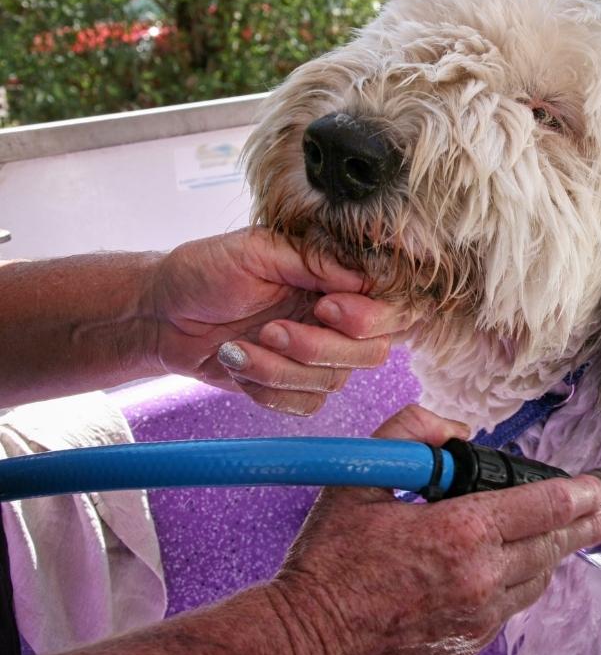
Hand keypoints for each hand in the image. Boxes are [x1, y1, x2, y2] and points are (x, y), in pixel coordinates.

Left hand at [147, 227, 408, 413]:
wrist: (159, 314)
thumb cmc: (203, 271)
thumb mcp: (256, 250)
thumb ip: (312, 261)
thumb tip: (364, 274)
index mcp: (336, 281)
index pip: (387, 307)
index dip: (367, 316)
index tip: (325, 307)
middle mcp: (336, 321)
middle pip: (369, 353)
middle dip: (318, 348)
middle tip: (270, 330)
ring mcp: (317, 356)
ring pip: (332, 382)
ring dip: (279, 370)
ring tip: (235, 348)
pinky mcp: (294, 386)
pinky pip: (305, 404)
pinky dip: (267, 389)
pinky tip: (237, 363)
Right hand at [267, 406, 600, 654]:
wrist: (302, 649)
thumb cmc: (326, 568)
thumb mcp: (359, 481)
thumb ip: (410, 434)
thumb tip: (454, 428)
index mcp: (461, 534)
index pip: (544, 507)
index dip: (580, 493)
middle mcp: (481, 579)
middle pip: (555, 545)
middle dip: (590, 524)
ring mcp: (478, 617)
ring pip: (538, 578)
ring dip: (556, 553)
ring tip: (574, 535)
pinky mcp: (467, 644)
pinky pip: (511, 605)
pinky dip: (522, 581)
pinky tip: (521, 567)